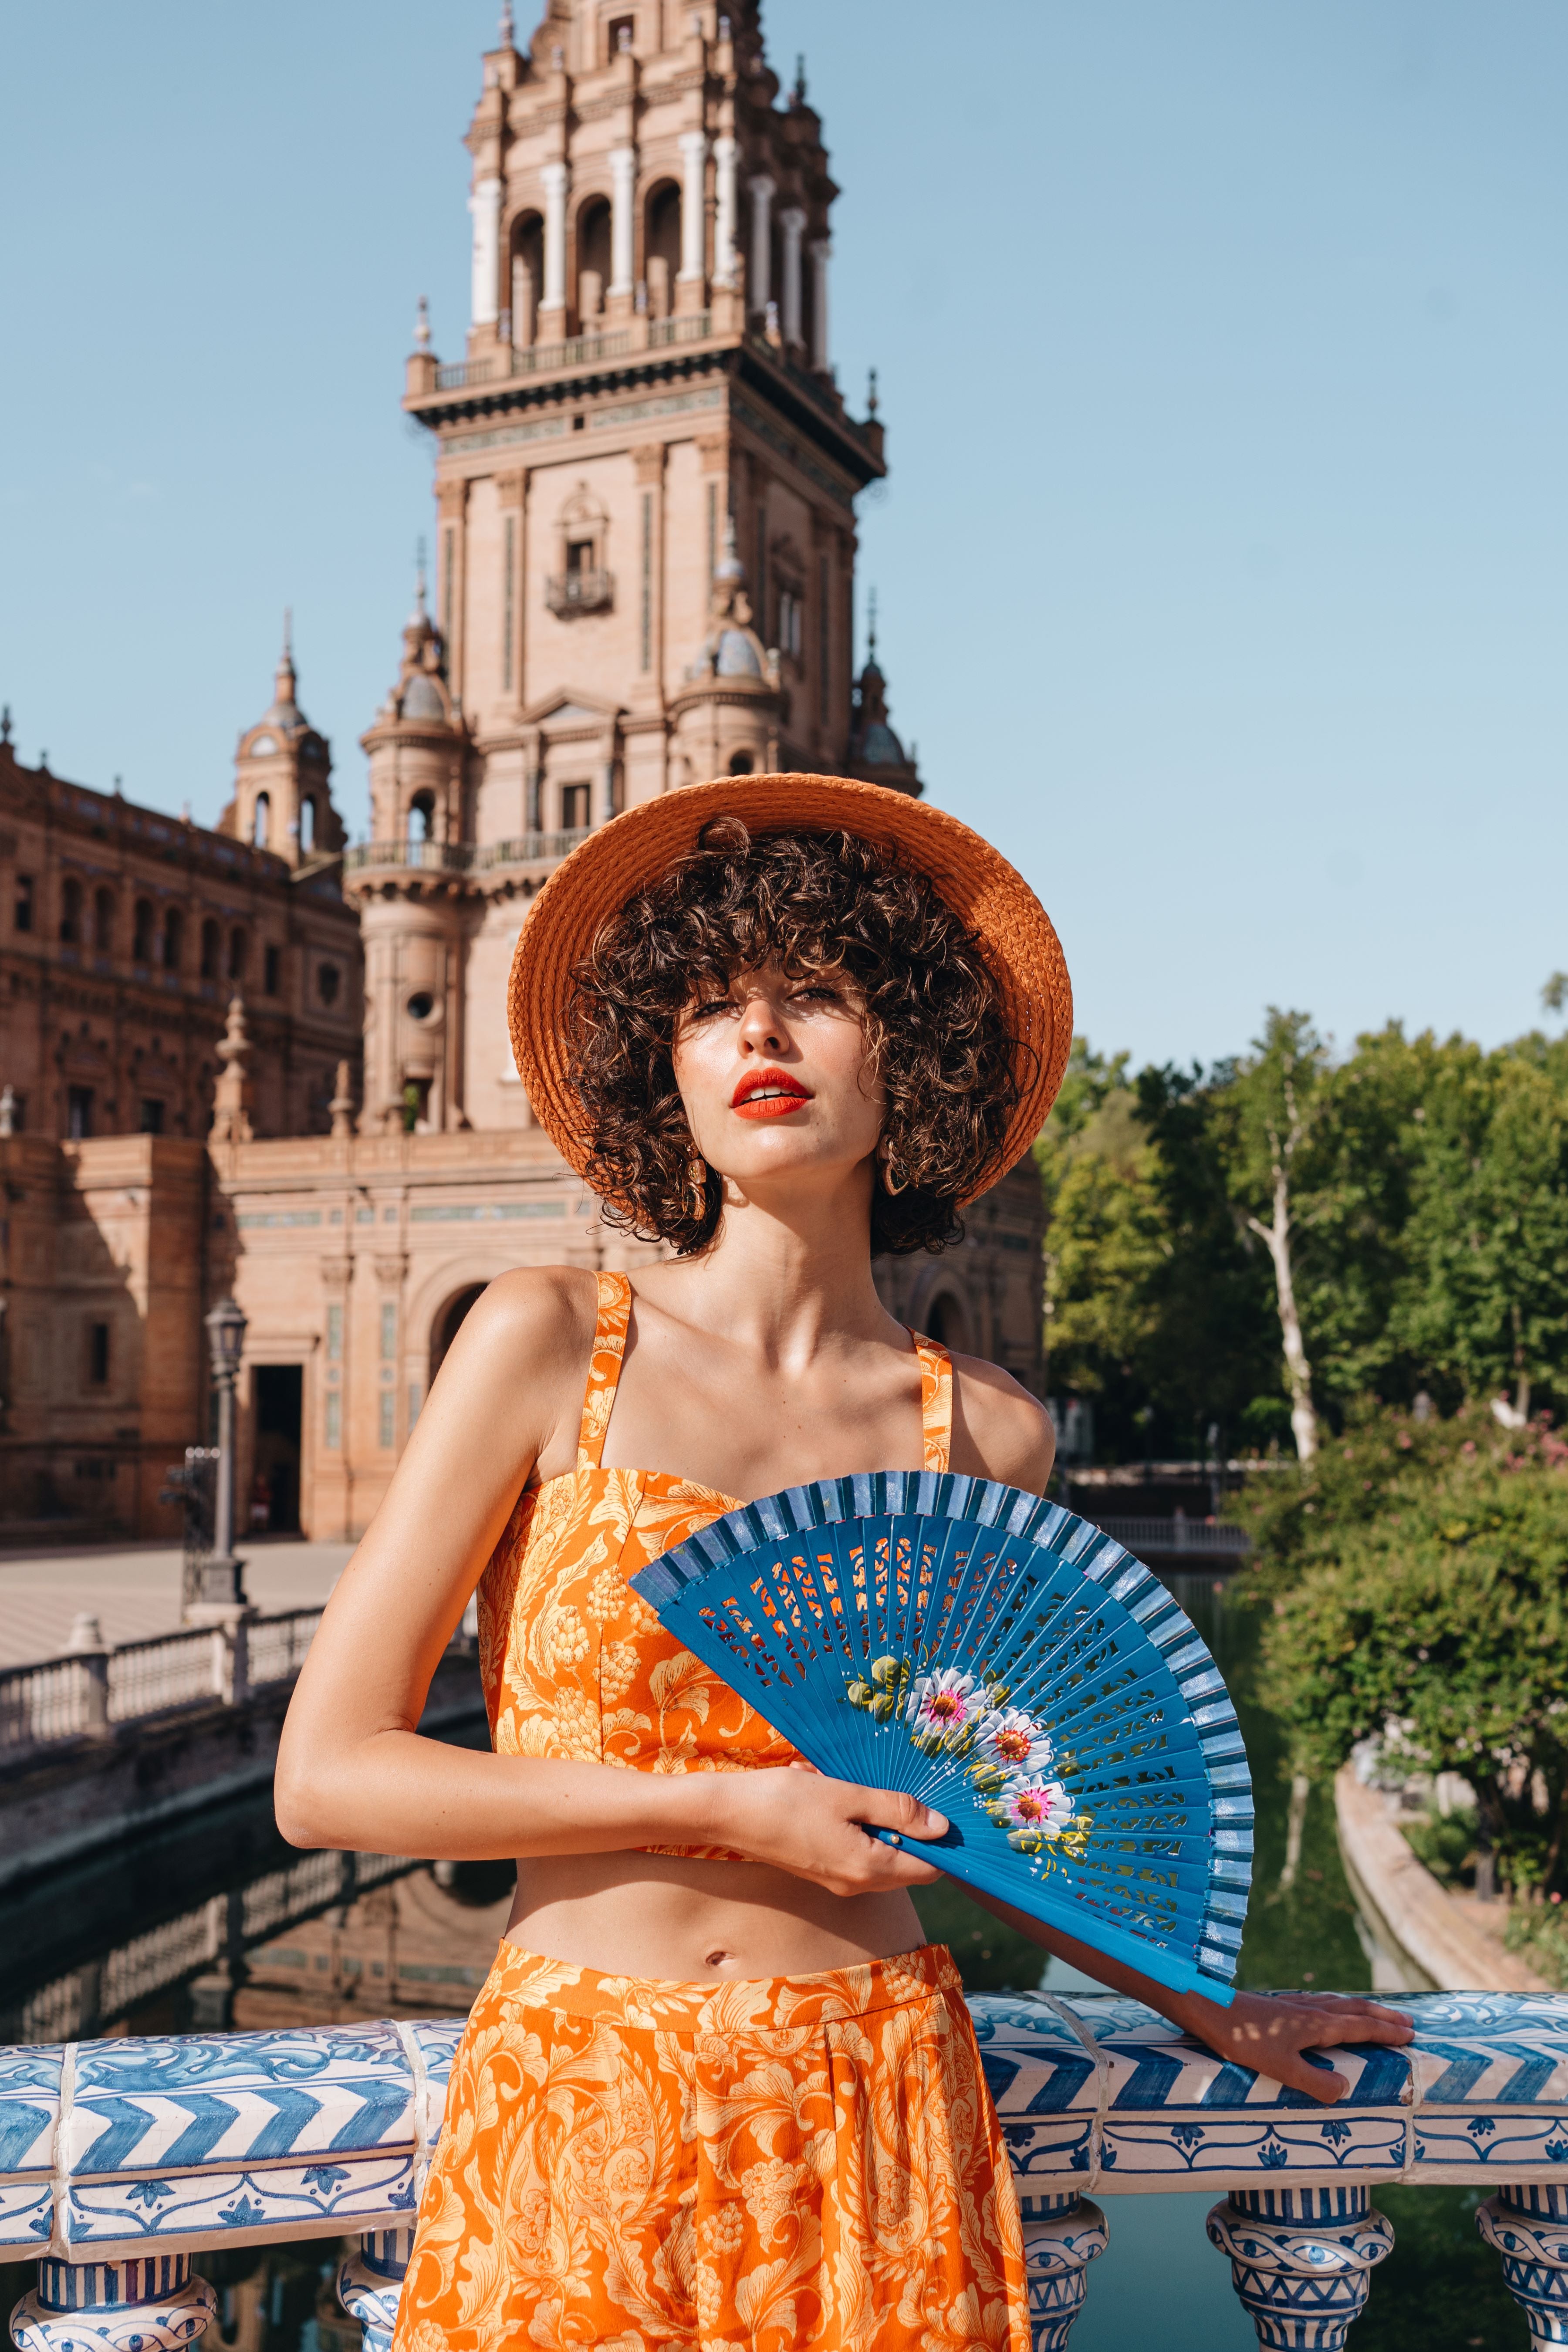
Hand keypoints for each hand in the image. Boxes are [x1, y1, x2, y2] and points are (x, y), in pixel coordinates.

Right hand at [714, 1764, 950, 1896]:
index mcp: (868, 1869)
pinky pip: (857, 1852)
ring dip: (882, 1824)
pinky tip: (840, 1796)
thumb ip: (896, 1810)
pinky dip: (859, 1826)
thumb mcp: (847, 1796)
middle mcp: (856, 1884)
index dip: (941, 1843)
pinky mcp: (821, 1869)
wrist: (730, 1814)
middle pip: (906, 1866)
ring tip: (863, 1789)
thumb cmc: (786, 1801)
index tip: (941, 1807)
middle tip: (902, 1789)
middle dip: (912, 1830)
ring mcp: (836, 1880)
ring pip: (881, 1856)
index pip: (928, 1870)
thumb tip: (941, 1827)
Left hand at [1172, 1988, 1414, 2103]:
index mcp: (1316, 2025)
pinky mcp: (1279, 2006)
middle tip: (1408, 2022)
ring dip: (1361, 2009)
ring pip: (1338, 2003)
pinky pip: (1320, 2003)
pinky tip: (1328, 2010)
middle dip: (1382, 2018)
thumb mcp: (1281, 2068)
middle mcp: (1310, 2010)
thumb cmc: (1243, 2040)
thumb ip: (1315, 2081)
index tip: (1411, 2035)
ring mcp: (1294, 2004)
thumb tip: (1347, 2088)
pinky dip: (1337, 2006)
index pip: (1360, 2028)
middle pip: (1355, 2010)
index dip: (1386, 2033)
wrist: (1208, 2009)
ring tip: (1376, 2014)